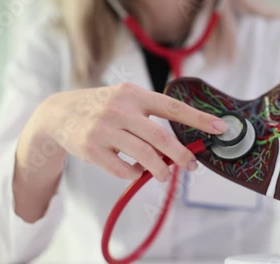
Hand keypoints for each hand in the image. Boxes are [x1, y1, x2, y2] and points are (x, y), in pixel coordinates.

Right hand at [35, 82, 227, 181]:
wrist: (59, 114)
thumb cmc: (102, 108)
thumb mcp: (125, 100)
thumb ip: (149, 118)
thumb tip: (176, 149)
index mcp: (134, 94)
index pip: (172, 107)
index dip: (199, 118)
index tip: (221, 127)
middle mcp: (120, 109)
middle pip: (160, 137)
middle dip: (181, 155)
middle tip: (191, 166)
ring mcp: (104, 129)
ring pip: (144, 157)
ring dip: (160, 170)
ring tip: (164, 175)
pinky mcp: (92, 149)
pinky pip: (124, 169)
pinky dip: (135, 173)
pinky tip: (135, 169)